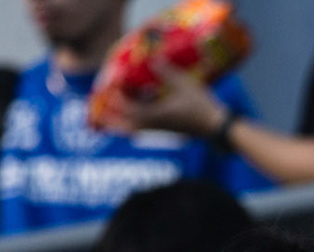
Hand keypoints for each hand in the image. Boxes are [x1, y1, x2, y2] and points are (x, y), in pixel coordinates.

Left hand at [107, 59, 224, 137]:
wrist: (216, 127)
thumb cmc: (201, 106)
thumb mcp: (185, 84)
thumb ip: (167, 72)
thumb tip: (153, 59)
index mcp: (156, 115)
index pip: (129, 108)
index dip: (117, 98)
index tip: (111, 86)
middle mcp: (155, 124)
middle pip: (125, 124)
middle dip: (111, 118)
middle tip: (98, 111)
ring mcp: (160, 129)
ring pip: (133, 129)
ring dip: (119, 125)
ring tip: (108, 121)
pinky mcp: (166, 130)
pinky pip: (143, 128)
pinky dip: (133, 124)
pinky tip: (133, 118)